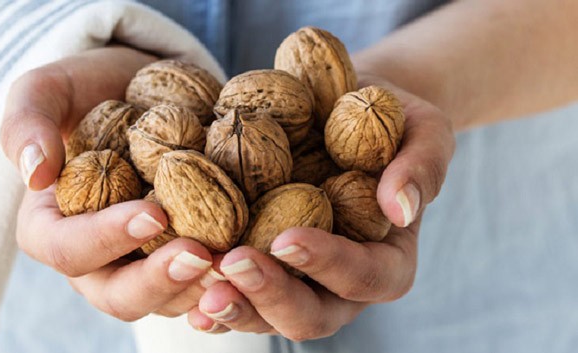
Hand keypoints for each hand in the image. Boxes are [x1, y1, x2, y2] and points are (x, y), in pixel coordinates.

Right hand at [0, 47, 214, 320]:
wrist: (142, 91)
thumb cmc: (90, 91)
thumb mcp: (48, 89)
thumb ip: (28, 121)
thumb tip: (34, 173)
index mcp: (53, 227)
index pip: (66, 248)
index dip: (105, 239)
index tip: (151, 213)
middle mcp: (98, 258)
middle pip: (118, 295)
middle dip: (158, 281)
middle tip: (200, 256)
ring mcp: (143, 263)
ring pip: (166, 301)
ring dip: (200, 292)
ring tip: (237, 268)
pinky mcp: (183, 258)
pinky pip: (202, 289)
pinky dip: (227, 288)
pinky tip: (254, 273)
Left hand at [186, 80, 454, 339]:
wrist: (346, 112)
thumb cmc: (392, 121)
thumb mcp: (424, 130)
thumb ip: (422, 166)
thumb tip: (400, 207)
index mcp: (385, 260)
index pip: (364, 277)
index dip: (329, 264)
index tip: (288, 239)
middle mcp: (339, 284)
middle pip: (309, 314)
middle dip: (270, 295)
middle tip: (231, 266)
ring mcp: (296, 279)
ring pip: (265, 315)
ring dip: (230, 305)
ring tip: (194, 283)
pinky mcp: (260, 264)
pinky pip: (234, 292)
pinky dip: (205, 292)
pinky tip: (178, 279)